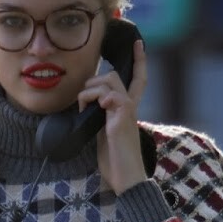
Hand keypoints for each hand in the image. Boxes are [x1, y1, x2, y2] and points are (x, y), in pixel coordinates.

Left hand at [78, 36, 147, 196]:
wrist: (126, 178)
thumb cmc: (115, 162)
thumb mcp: (104, 136)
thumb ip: (99, 119)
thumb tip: (85, 109)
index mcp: (126, 110)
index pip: (137, 79)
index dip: (139, 61)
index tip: (139, 43)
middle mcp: (130, 105)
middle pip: (114, 75)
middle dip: (93, 82)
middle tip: (83, 102)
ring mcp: (127, 109)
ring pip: (110, 80)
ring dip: (91, 90)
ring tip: (84, 108)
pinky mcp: (123, 116)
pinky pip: (109, 94)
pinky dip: (96, 98)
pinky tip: (91, 112)